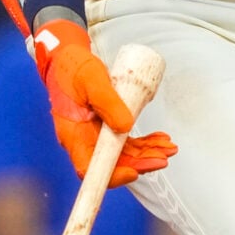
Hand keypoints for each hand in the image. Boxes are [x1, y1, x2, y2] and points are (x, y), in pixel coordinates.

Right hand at [32, 21, 174, 188]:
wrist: (66, 60)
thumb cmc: (72, 68)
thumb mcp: (91, 80)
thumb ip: (108, 102)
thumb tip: (126, 126)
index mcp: (73, 134)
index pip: (88, 167)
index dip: (112, 175)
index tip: (133, 172)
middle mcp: (83, 141)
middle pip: (112, 164)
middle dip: (140, 163)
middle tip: (163, 158)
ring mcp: (94, 137)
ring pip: (123, 154)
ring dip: (147, 154)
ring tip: (168, 148)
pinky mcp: (105, 129)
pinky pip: (126, 142)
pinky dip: (144, 143)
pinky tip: (159, 139)